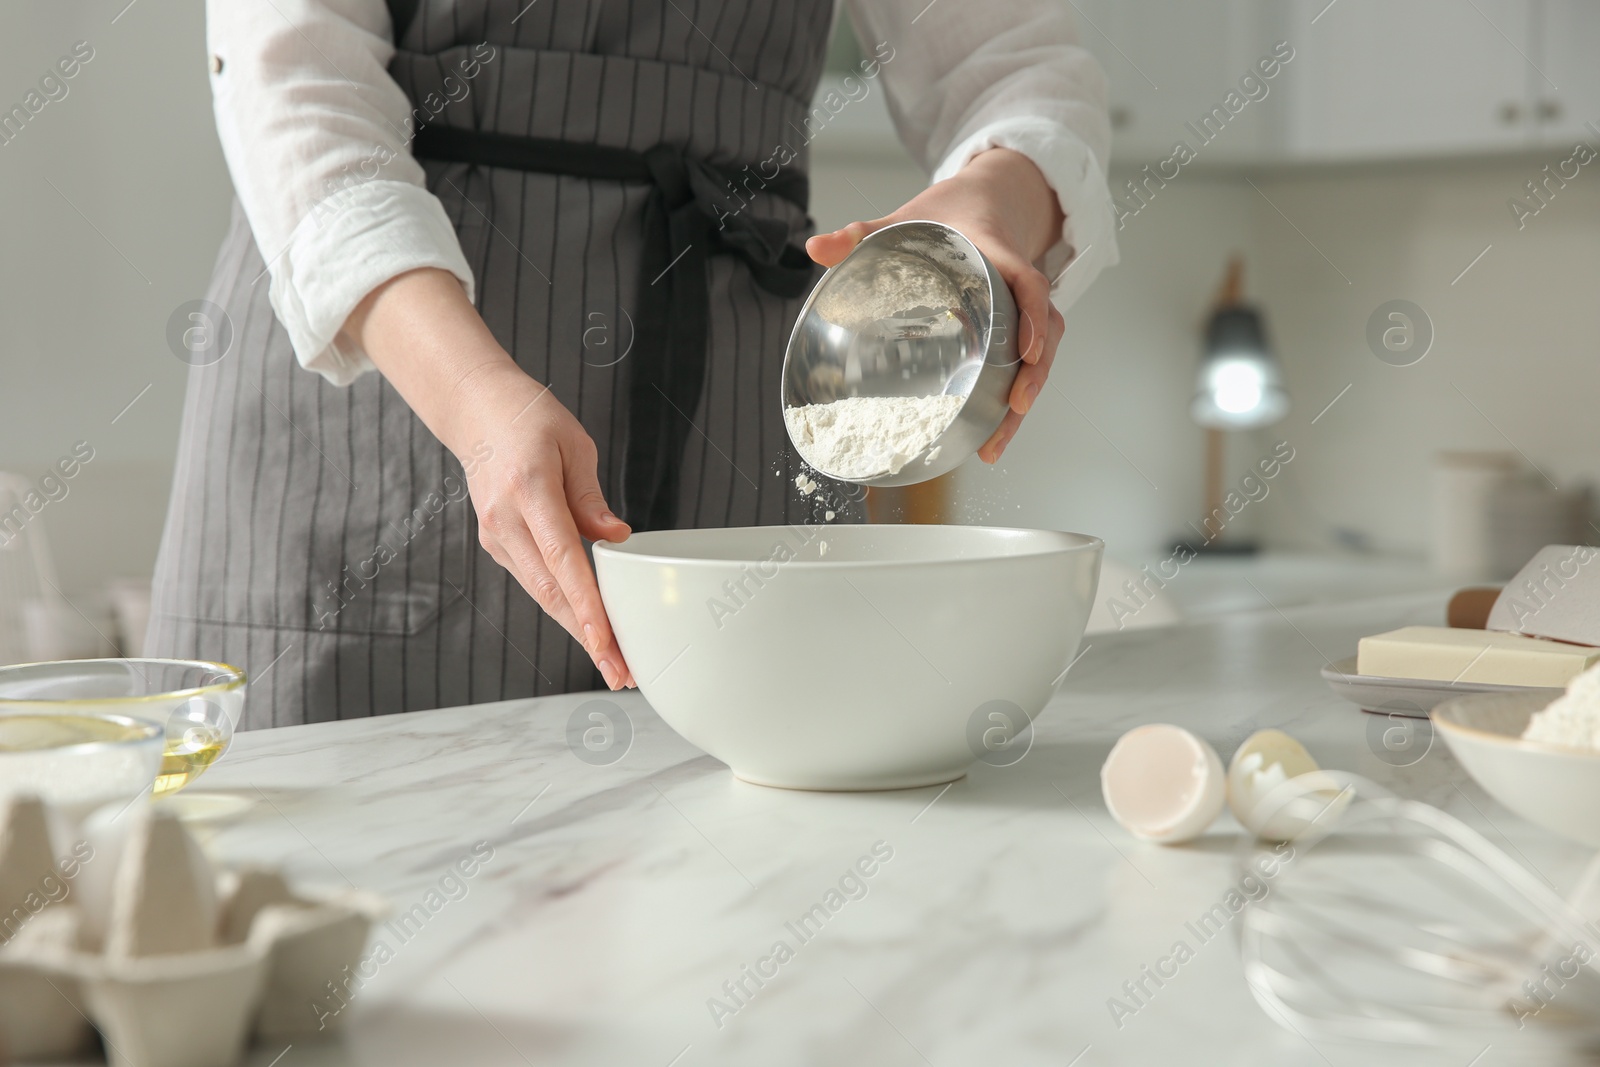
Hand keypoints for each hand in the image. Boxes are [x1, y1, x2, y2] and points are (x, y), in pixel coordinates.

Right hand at [344, 268, 634, 689]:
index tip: (609, 641)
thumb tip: (618, 541)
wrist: (476, 410)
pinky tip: (590, 626)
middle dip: (589, 637)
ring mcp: (496, 535)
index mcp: (529, 490)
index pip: (563, 560)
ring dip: (579, 630)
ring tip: (614, 661)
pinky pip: (535, 581)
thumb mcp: (574, 445)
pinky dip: (563, 606)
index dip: (588, 606)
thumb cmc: (530, 418)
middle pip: (552, 592)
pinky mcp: (496, 543)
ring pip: (542, 595)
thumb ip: (592, 499)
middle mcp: (506, 520)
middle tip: (623, 672)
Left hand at [805, 148, 1066, 461]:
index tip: (1027, 350)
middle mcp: (1017, 282)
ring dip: (1026, 395)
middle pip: (1044, 331)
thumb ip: (860, 232)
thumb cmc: (945, 216)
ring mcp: (1022, 307)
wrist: (985, 200)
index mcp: (997, 252)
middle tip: (1016, 408)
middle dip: (1035, 374)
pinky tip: (993, 431)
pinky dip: (1014, 394)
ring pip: (1041, 352)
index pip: (1029, 284)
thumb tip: (815, 248)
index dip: (1033, 316)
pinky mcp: (1018, 325)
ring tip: (997, 441)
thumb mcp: (903, 217)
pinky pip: (1028, 360)